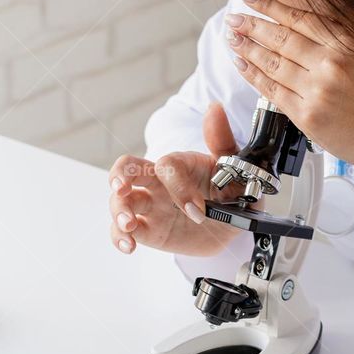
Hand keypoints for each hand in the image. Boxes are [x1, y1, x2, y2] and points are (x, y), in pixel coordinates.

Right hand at [108, 103, 243, 256]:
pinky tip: (129, 245)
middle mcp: (159, 182)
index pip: (167, 165)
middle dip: (120, 176)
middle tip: (122, 190)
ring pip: (120, 201)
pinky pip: (123, 231)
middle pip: (127, 169)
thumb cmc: (230, 191)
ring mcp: (151, 205)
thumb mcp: (234, 168)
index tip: (198, 209)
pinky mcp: (147, 229)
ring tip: (130, 226)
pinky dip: (119, 237)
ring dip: (119, 211)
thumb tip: (215, 108)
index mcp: (179, 165)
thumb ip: (222, 140)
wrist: (232, 224)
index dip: (178, 186)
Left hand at [225, 0, 353, 184]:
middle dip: (252, 25)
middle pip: (281, 39)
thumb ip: (336, 41)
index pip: (300, 18)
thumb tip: (298, 26)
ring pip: (272, 64)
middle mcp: (330, 64)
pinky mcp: (306, 116)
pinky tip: (241, 64)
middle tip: (233, 17)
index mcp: (347, 45)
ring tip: (232, 38)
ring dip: (247, 49)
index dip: (270, 5)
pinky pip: (272, 91)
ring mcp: (316, 91)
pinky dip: (254, 76)